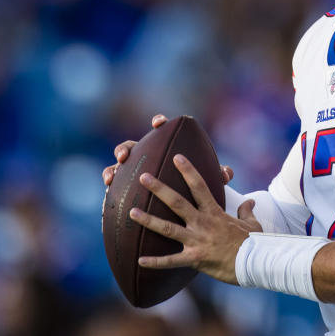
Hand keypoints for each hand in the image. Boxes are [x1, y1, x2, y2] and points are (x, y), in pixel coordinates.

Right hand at [102, 114, 234, 186]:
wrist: (183, 213)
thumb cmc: (195, 193)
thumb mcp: (208, 185)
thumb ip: (216, 176)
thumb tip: (225, 172)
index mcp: (166, 153)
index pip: (161, 133)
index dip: (159, 124)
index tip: (159, 122)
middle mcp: (147, 160)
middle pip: (133, 147)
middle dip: (126, 148)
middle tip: (124, 155)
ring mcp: (134, 174)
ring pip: (119, 167)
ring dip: (113, 169)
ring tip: (112, 175)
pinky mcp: (127, 190)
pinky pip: (115, 188)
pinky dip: (111, 187)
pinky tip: (109, 191)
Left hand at [127, 154, 260, 284]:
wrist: (256, 263)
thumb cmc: (255, 243)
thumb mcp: (252, 223)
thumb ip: (246, 211)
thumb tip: (250, 201)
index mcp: (214, 212)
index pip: (199, 186)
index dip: (187, 170)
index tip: (177, 157)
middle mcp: (202, 223)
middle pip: (177, 202)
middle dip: (159, 189)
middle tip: (143, 177)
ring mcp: (197, 241)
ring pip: (167, 229)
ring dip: (148, 220)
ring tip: (131, 212)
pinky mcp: (195, 259)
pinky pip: (171, 261)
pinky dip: (155, 262)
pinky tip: (139, 260)